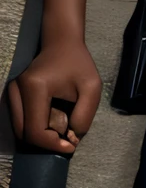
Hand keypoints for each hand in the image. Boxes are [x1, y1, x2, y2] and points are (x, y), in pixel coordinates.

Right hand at [7, 39, 101, 153]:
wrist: (62, 42)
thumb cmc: (78, 63)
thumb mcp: (92, 86)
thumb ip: (85, 115)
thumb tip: (71, 139)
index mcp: (34, 88)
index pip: (35, 131)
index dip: (52, 144)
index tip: (71, 145)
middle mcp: (16, 90)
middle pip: (24, 134)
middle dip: (46, 142)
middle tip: (66, 137)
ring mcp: (11, 92)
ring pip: (20, 130)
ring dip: (40, 135)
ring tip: (61, 126)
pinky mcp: (11, 94)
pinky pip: (20, 121)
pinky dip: (35, 127)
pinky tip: (52, 119)